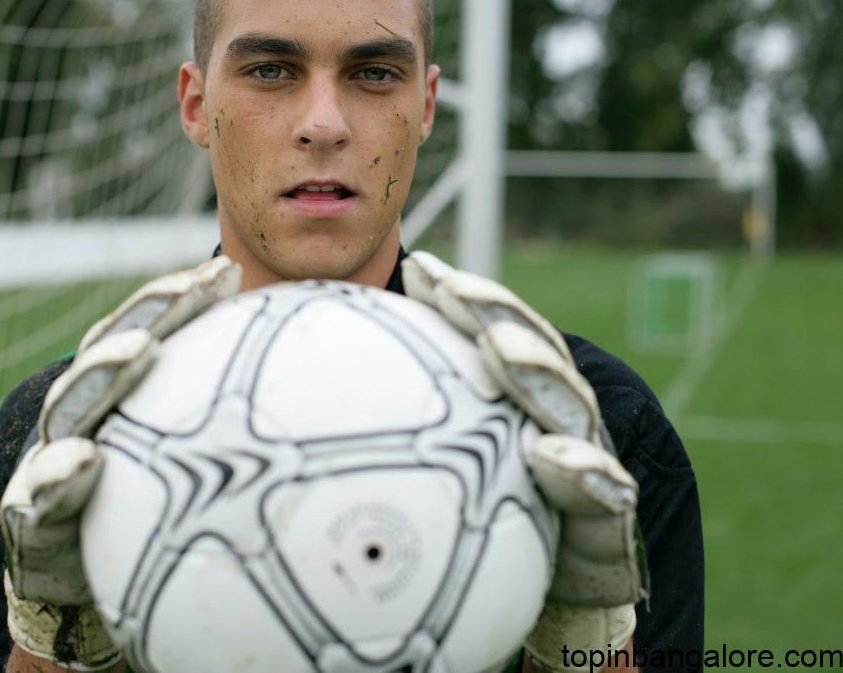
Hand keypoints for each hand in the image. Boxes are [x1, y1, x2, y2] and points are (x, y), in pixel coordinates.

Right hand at [0, 256, 239, 668]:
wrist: (97, 601)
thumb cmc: (163, 536)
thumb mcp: (222, 497)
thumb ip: (266, 455)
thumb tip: (346, 417)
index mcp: (130, 405)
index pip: (157, 338)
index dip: (186, 301)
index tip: (227, 274)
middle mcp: (91, 420)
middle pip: (115, 352)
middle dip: (151, 313)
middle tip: (191, 290)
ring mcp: (55, 459)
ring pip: (73, 404)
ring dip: (103, 372)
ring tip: (139, 352)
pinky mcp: (30, 513)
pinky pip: (37, 492)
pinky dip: (57, 473)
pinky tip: (85, 462)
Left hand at [401, 252, 645, 671]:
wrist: (556, 620)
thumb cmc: (475, 551)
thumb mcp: (415, 509)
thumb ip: (368, 459)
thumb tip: (280, 427)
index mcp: (510, 411)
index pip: (485, 343)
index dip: (458, 302)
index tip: (419, 269)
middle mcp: (549, 425)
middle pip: (529, 356)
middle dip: (494, 315)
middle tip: (452, 290)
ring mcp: (584, 462)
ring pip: (569, 405)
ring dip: (536, 371)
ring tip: (501, 349)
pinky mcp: (609, 517)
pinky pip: (604, 492)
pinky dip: (585, 471)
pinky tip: (552, 457)